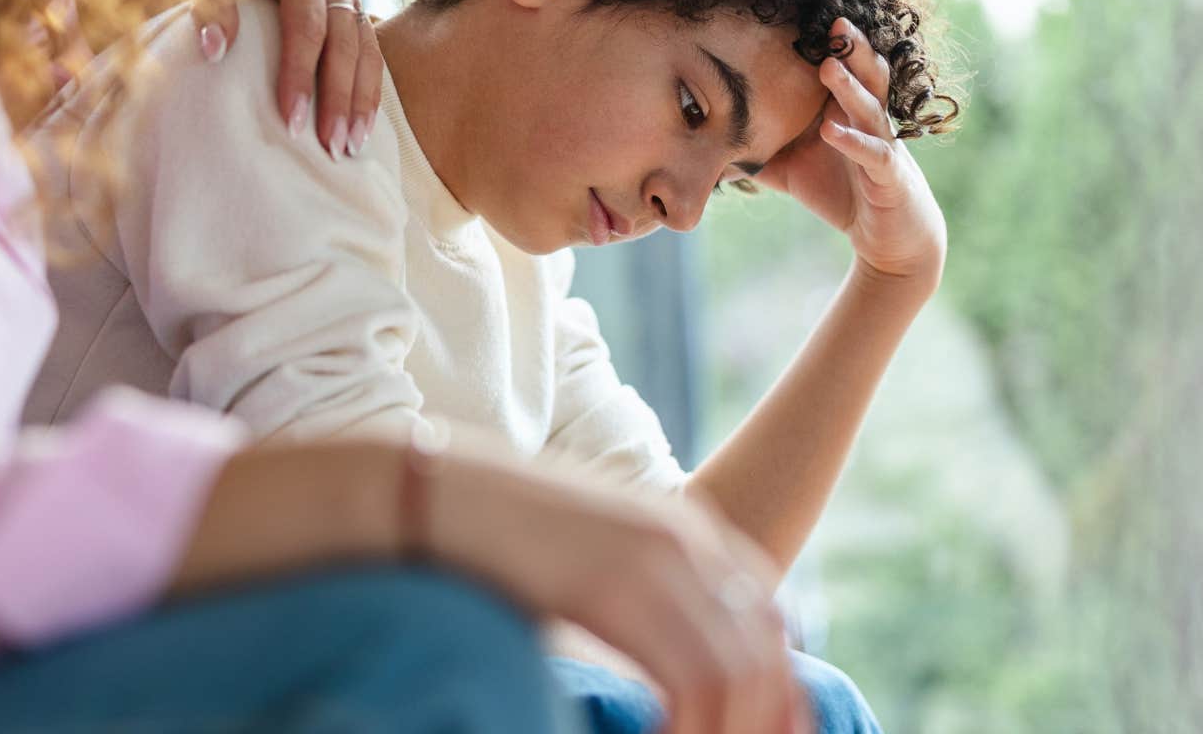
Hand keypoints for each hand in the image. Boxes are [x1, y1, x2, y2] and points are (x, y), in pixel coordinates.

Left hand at [179, 0, 381, 158]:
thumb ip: (208, 3)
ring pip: (366, 52)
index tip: (291, 121)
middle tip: (331, 147)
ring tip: (351, 147)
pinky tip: (361, 126)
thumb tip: (215, 49)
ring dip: (361, 102)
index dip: (301, 76)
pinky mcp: (351, 9)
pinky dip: (366, 90)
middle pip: (344, 45)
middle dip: (339, 99)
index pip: (307, 27)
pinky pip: (368, 53)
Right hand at [432, 445, 807, 733]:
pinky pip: (690, 681)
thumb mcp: (586, 565)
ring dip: (722, 733)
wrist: (428, 493)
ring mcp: (653, 557)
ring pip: (736, 675)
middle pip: (764, 652)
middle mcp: (683, 538)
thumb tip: (661, 670)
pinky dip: (689, 731)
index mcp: (684, 529)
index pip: (769, 622)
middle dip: (761, 722)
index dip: (775, 693)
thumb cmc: (492, 542)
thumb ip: (634, 602)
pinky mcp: (614, 585)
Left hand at [754, 18, 946, 287]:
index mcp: (848, 110)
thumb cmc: (841, 192)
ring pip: (871, 107)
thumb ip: (755, 150)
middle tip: (833, 20)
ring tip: (827, 66)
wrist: (887, 238)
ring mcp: (883, 144)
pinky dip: (853, 142)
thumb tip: (706, 139)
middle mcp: (869, 119)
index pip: (842, 68)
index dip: (828, 44)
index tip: (801, 16)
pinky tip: (831, 131)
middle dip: (851, 47)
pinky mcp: (890, 176)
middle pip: (866, 74)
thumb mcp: (790, 169)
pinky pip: (874, 154)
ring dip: (849, 86)